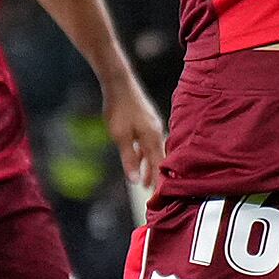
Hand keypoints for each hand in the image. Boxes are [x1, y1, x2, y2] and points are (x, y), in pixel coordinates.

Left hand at [101, 73, 166, 215]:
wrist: (119, 83)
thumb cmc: (119, 109)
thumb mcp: (121, 137)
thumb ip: (129, 159)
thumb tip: (134, 180)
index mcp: (152, 138)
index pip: (159, 165)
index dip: (157, 181)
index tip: (156, 195)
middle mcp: (156, 132)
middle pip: (159, 159)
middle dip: (154, 175)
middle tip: (150, 192)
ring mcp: (152, 125)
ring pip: (153, 151)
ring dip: (149, 165)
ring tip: (143, 179)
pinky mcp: (146, 120)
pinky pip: (149, 142)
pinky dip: (145, 153)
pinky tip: (139, 155)